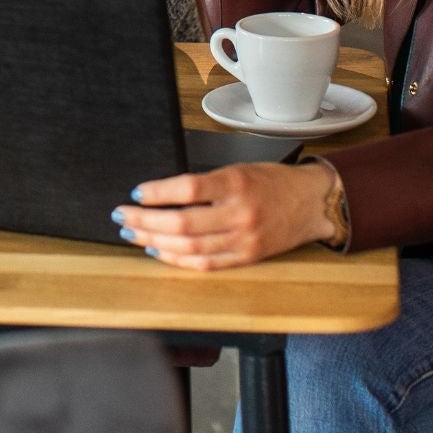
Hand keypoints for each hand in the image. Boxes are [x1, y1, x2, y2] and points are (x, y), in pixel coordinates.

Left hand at [113, 161, 334, 270]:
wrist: (310, 203)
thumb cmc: (272, 182)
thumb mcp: (237, 170)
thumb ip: (205, 184)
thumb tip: (161, 194)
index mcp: (236, 184)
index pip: (187, 189)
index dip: (157, 193)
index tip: (136, 193)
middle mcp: (239, 214)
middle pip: (182, 223)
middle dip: (145, 221)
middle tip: (122, 216)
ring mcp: (243, 239)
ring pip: (189, 247)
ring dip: (154, 241)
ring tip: (132, 234)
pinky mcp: (246, 258)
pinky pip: (206, 263)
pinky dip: (178, 259)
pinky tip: (159, 251)